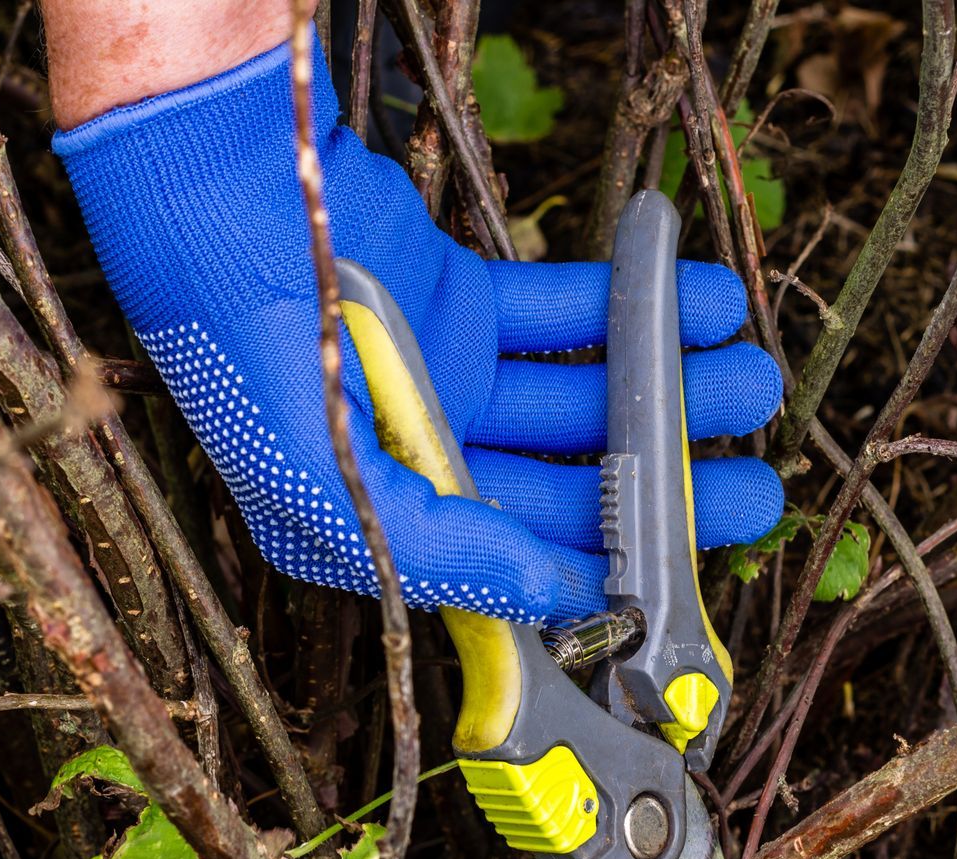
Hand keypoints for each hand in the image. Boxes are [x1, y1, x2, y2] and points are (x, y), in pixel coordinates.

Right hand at [52, 34, 782, 624]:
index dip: (598, 575)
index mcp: (362, 525)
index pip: (503, 571)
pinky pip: (558, 314)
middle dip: (660, 489)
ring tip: (749, 379)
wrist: (201, 161)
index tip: (689, 573)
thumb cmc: (230, 325)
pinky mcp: (454, 299)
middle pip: (558, 490)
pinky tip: (694, 299)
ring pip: (572, 401)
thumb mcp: (321, 468)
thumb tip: (557, 598)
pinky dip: (627, 307)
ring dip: (662, 392)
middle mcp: (402, 460)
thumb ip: (441, 545)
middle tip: (754, 486)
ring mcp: (432, 376)